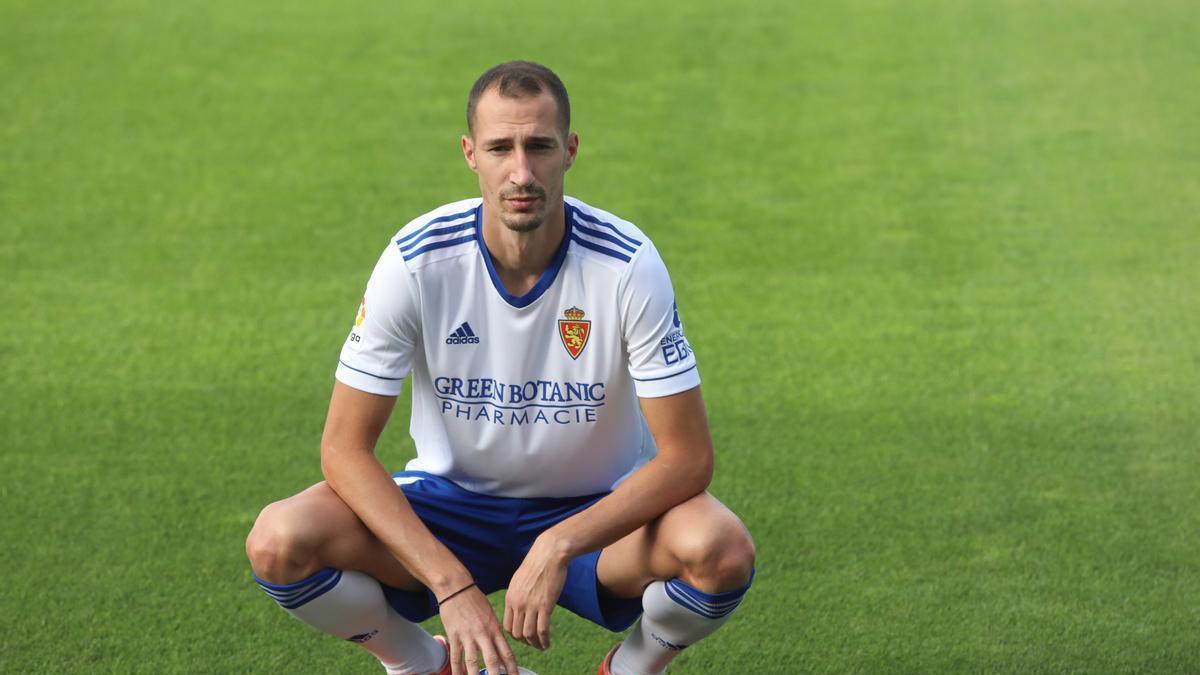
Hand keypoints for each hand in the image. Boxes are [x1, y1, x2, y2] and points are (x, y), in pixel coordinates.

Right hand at [438, 584, 518, 674]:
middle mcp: (483, 634)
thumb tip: (500, 648)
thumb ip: (495, 632)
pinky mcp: (454, 635)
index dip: (512, 668)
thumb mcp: (491, 615)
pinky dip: (456, 670)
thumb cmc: (475, 600)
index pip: (506, 653)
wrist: (457, 587)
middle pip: (492, 660)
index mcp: (495, 629)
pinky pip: (455, 656)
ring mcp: (468, 636)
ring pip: (472, 661)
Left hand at [504, 535, 569, 650]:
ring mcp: (531, 606)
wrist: (549, 554)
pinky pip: (542, 630)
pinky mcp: (545, 606)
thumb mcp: (519, 580)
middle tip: (533, 644)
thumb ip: (518, 594)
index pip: (507, 625)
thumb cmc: (537, 564)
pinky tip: (547, 643)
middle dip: (524, 642)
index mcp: (510, 598)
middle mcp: (518, 604)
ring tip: (541, 646)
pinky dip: (544, 641)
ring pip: (528, 634)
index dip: (515, 635)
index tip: (523, 637)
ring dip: (534, 644)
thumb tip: (520, 606)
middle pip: (516, 633)